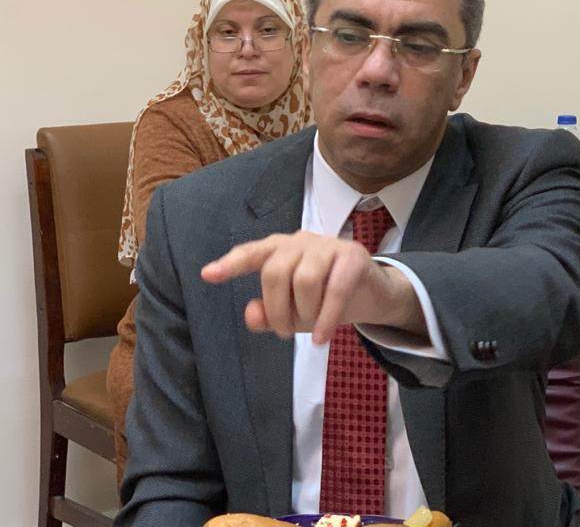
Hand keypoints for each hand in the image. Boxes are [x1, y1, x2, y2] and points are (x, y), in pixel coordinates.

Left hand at [201, 231, 424, 343]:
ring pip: (305, 279)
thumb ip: (267, 314)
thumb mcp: (293, 312)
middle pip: (276, 271)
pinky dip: (326, 317)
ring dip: (304, 312)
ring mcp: (330, 245)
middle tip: (285, 333)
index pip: (253, 253)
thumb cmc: (325, 298)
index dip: (231, 264)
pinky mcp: (354, 256)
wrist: (372, 294)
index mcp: (282, 249)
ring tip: (310, 331)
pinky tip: (322, 338)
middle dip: (277, 308)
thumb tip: (251, 315)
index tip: (208, 275)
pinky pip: (336, 288)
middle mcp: (303, 241)